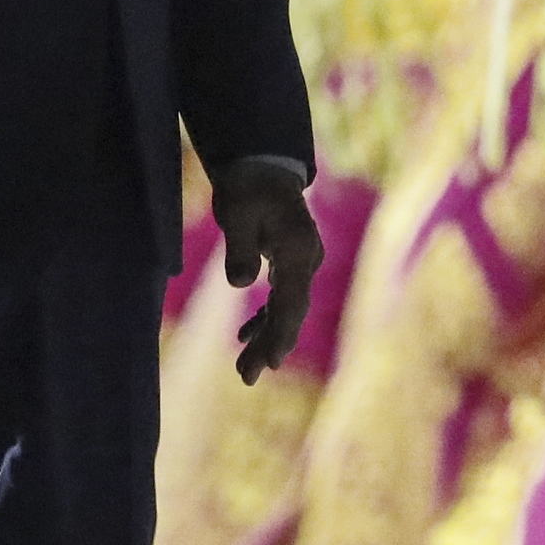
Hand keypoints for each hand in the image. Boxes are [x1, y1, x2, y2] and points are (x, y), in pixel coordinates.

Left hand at [212, 161, 324, 384]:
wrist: (262, 167)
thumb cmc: (248, 187)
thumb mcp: (237, 211)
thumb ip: (239, 247)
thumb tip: (240, 284)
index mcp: (299, 248)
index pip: (293, 300)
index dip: (281, 333)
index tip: (269, 362)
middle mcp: (307, 259)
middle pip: (292, 311)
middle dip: (272, 345)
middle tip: (247, 376)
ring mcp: (301, 263)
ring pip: (287, 309)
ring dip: (268, 338)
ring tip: (246, 370)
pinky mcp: (289, 264)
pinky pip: (281, 299)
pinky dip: (265, 320)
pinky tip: (246, 338)